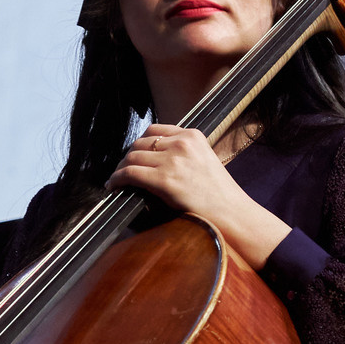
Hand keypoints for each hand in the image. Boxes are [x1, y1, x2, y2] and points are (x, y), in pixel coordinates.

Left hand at [106, 125, 291, 270]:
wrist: (232, 213)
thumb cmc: (219, 194)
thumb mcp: (204, 160)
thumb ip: (183, 154)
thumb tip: (155, 159)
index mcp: (193, 136)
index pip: (155, 130)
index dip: (140, 143)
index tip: (134, 155)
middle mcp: (182, 144)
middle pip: (140, 143)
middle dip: (128, 157)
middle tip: (122, 170)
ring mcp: (173, 161)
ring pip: (132, 157)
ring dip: (120, 169)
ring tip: (116, 179)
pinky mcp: (165, 180)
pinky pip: (130, 174)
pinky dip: (117, 179)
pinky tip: (113, 186)